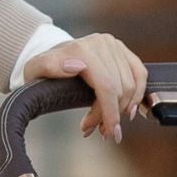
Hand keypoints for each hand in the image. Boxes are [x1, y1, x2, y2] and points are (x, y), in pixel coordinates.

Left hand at [22, 33, 148, 143]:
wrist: (55, 57)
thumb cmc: (45, 69)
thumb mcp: (35, 70)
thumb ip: (50, 67)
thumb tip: (76, 67)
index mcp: (82, 49)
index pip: (106, 86)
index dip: (108, 113)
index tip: (105, 133)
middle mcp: (101, 44)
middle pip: (119, 88)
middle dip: (112, 115)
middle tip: (101, 131)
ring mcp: (114, 46)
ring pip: (131, 85)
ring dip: (122, 110)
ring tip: (108, 123)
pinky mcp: (124, 51)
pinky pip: (141, 75)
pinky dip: (137, 95)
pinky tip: (128, 110)